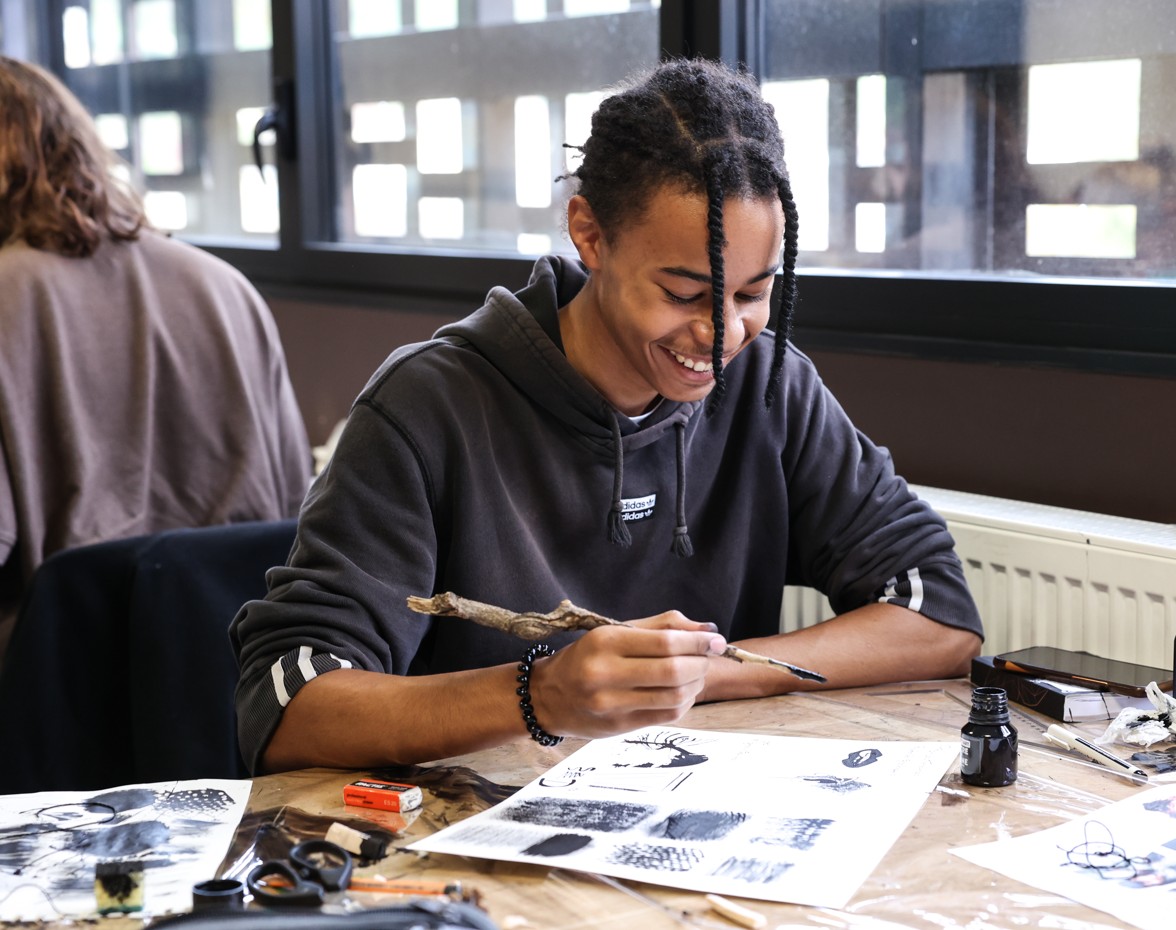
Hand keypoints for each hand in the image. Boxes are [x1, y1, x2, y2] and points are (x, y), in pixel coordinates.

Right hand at [526, 610, 725, 738]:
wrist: (548, 696)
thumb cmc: (587, 657)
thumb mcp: (616, 630)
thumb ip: (662, 626)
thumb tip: (707, 628)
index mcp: (605, 641)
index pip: (665, 642)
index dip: (699, 641)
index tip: (716, 640)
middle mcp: (605, 674)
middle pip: (673, 671)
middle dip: (701, 663)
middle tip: (708, 656)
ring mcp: (611, 705)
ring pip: (675, 696)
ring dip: (696, 683)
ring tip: (696, 673)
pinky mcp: (619, 728)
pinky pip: (667, 715)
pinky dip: (684, 702)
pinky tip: (682, 691)